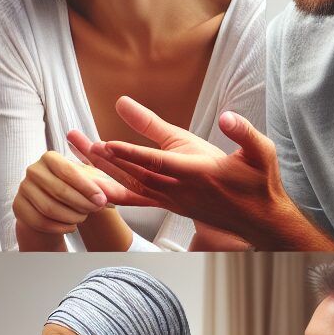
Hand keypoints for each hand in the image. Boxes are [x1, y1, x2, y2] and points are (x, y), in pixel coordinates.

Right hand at [12, 152, 113, 236]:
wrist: (51, 204)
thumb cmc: (74, 188)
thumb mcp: (89, 181)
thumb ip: (102, 185)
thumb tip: (113, 195)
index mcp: (50, 158)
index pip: (68, 172)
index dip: (86, 188)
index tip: (102, 200)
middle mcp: (33, 170)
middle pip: (59, 191)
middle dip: (81, 204)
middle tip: (95, 210)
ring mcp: (23, 188)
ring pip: (49, 209)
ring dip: (71, 217)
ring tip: (82, 217)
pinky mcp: (18, 206)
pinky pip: (40, 221)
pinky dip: (59, 227)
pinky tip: (70, 225)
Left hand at [70, 97, 282, 241]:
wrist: (258, 218)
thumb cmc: (257, 181)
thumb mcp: (257, 150)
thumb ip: (242, 131)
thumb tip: (227, 116)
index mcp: (197, 172)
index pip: (156, 161)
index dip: (129, 153)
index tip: (105, 144)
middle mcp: (178, 189)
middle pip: (132, 171)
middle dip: (102, 156)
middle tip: (76, 139)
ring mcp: (170, 199)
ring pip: (128, 184)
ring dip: (101, 169)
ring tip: (75, 152)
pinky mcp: (166, 204)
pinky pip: (134, 199)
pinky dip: (112, 192)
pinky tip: (90, 186)